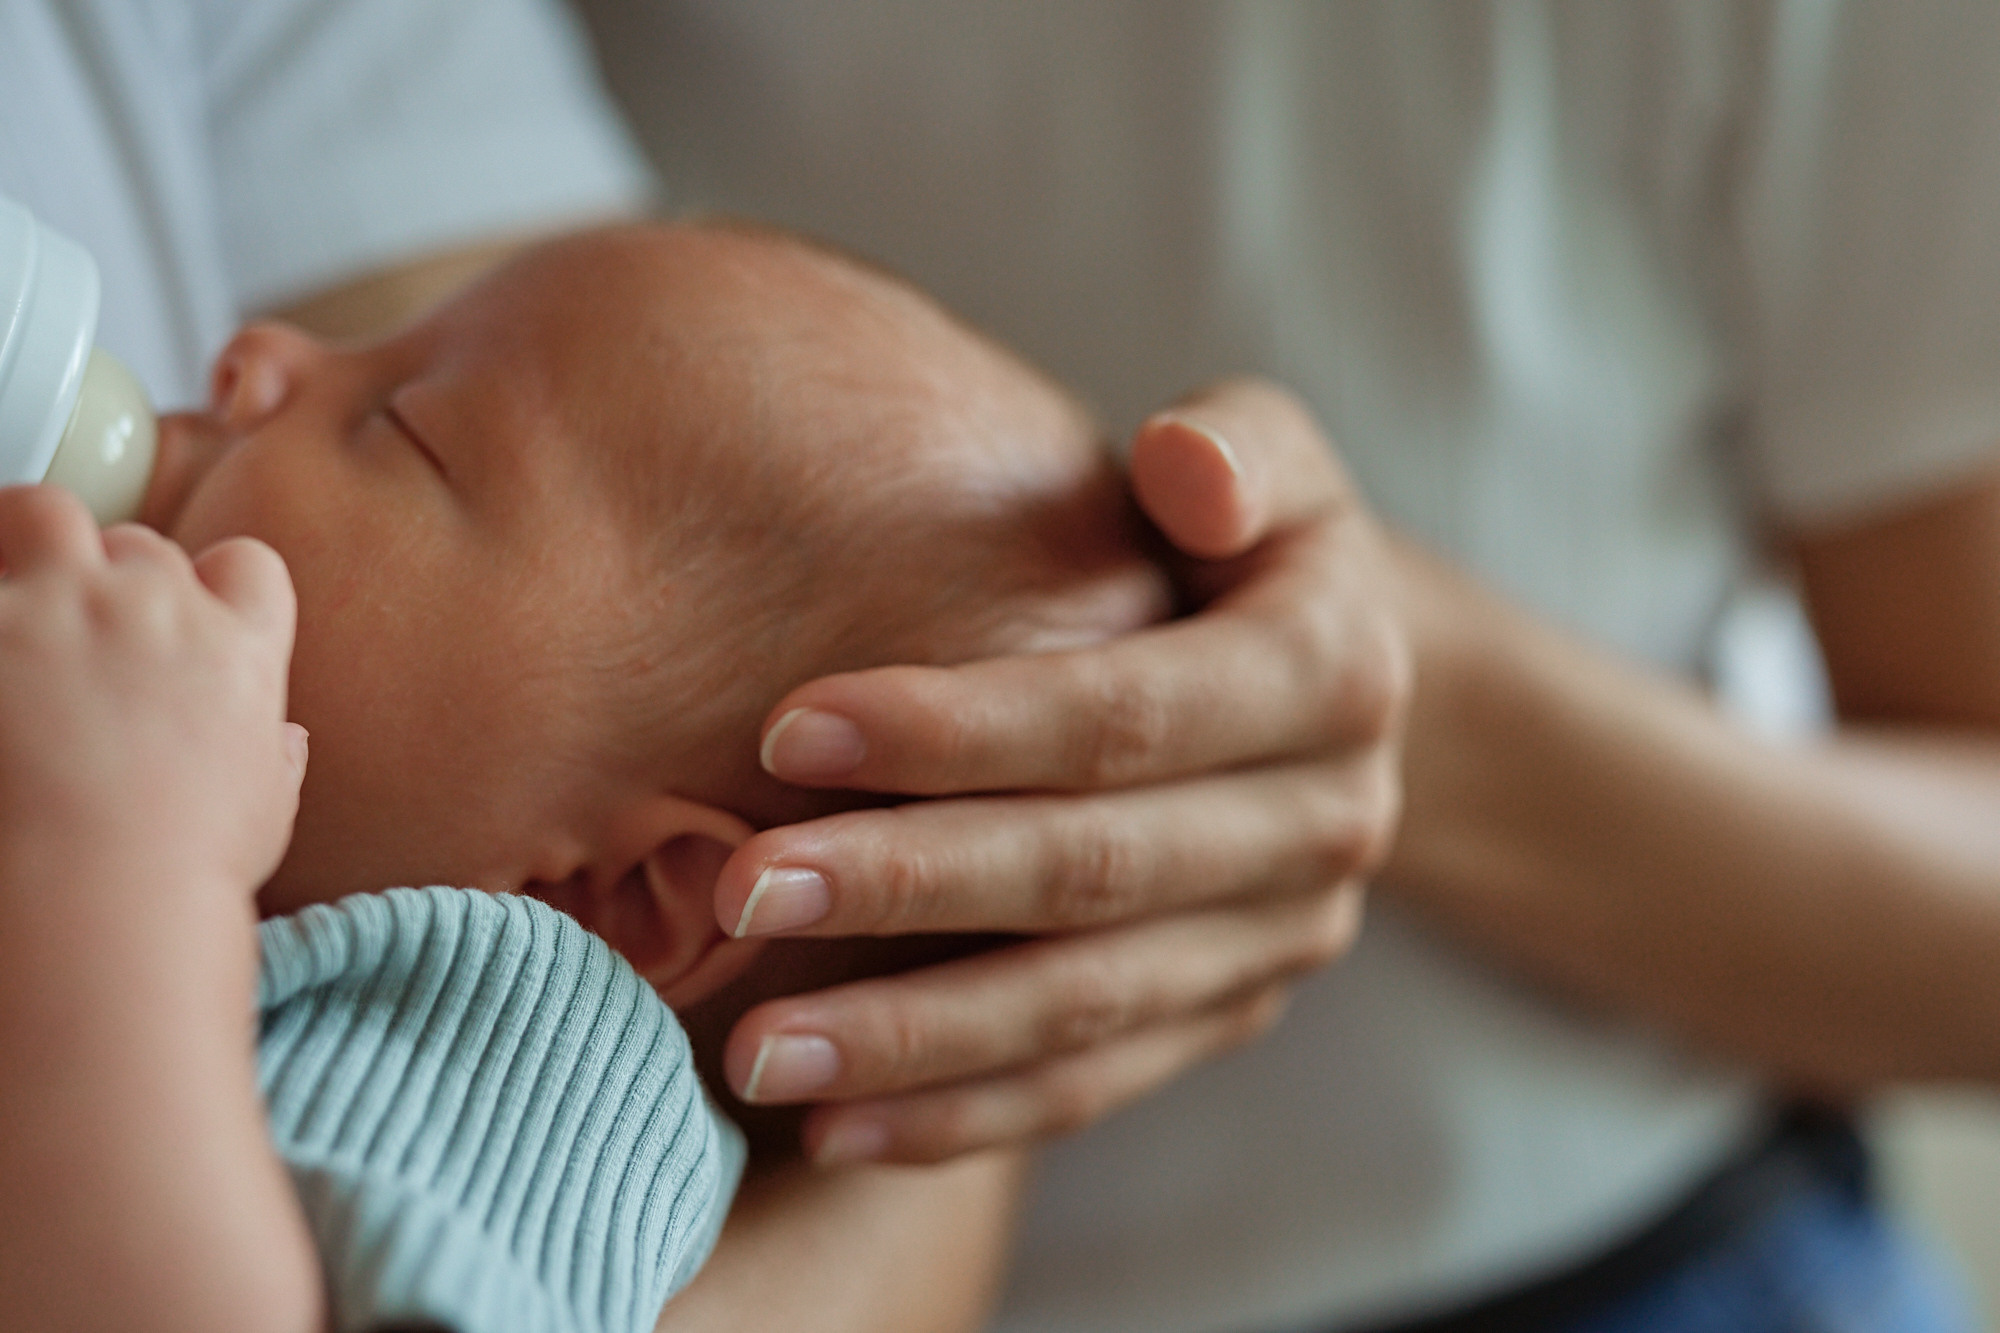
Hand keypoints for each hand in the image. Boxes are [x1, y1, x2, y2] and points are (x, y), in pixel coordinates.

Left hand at [0, 486, 303, 908]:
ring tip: (6, 609)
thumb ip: (274, 756)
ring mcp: (61, 607)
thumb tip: (283, 740)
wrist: (96, 895)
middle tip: (70, 637)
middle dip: (107, 577)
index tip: (182, 619)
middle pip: (138, 543)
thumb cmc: (183, 869)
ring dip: (22, 544)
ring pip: (41, 514)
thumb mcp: (264, 810)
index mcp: (237, 648)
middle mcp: (156, 607)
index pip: (245, 565)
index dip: (212, 584)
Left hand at [711, 379, 1408, 1163]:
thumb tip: (1181, 464)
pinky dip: (963, 1116)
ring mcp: (1278, 939)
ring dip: (916, 1040)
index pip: (1127, 716)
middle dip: (910, 887)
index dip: (962, 729)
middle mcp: (1326, 824)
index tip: (785, 731)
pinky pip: (1093, 1085)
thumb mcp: (1274, 459)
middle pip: (1094, 872)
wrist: (1336, 682)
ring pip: (1084, 1007)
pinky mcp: (1229, 1012)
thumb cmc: (1248, 541)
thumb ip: (1234, 449)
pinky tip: (833, 1128)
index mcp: (1331, 674)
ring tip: (757, 1055)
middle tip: (740, 893)